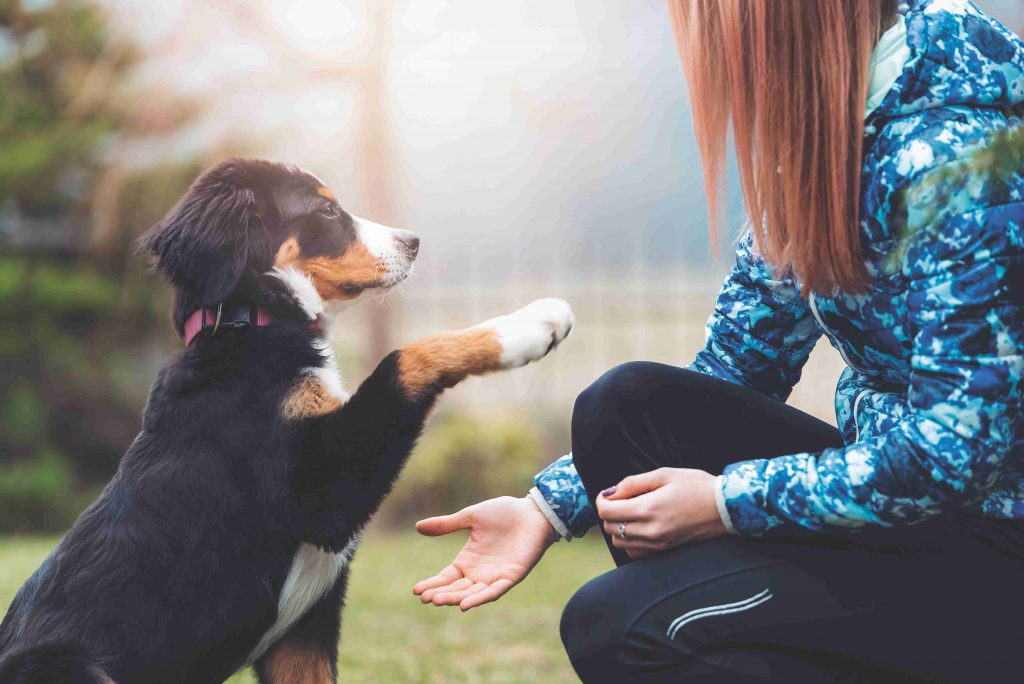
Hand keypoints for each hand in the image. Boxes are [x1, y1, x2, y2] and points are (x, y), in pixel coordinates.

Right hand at [413, 496, 554, 610]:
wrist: (532, 511)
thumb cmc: (504, 513)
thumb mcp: (470, 517)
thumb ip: (447, 525)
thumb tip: (418, 526)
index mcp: (468, 560)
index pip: (446, 577)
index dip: (433, 584)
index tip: (416, 590)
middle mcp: (480, 572)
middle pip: (456, 588)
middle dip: (441, 594)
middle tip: (425, 598)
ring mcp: (495, 576)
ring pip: (472, 593)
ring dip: (456, 598)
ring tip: (438, 601)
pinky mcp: (511, 577)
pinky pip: (494, 591)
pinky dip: (480, 598)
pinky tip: (465, 604)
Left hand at [596, 468, 726, 558]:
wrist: (725, 508)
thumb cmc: (696, 486)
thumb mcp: (664, 474)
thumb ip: (633, 483)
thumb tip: (610, 492)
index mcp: (647, 509)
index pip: (606, 512)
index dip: (602, 500)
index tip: (610, 493)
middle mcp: (649, 530)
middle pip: (610, 527)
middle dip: (610, 512)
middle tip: (622, 500)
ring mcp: (657, 544)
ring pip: (619, 542)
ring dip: (618, 527)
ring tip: (632, 513)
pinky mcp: (664, 550)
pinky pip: (634, 552)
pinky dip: (630, 541)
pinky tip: (640, 527)